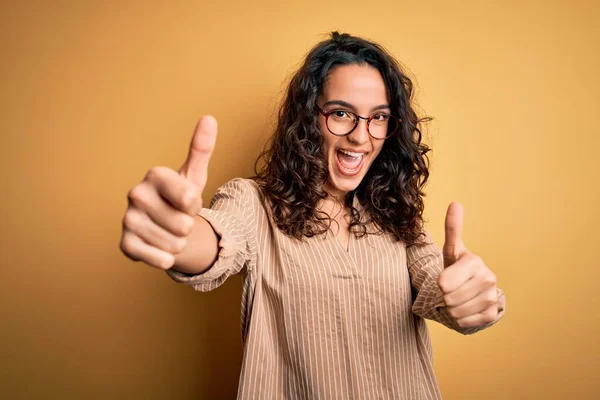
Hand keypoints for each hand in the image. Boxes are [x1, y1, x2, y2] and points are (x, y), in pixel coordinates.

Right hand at [119, 116, 217, 269]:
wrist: (164, 227)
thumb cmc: (180, 198)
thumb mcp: (194, 175)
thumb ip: (201, 148)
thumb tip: (209, 118)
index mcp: (154, 175)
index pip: (189, 198)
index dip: (195, 205)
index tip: (187, 200)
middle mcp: (135, 194)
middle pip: (183, 224)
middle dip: (188, 227)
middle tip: (178, 219)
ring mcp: (128, 219)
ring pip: (174, 244)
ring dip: (178, 243)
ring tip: (170, 232)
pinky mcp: (125, 245)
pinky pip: (159, 258)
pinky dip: (166, 258)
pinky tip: (160, 247)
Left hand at [437, 202, 504, 328]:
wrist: (473, 289)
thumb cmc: (458, 268)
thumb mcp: (451, 250)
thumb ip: (452, 228)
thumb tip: (456, 203)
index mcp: (475, 262)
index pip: (443, 284)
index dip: (440, 283)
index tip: (447, 278)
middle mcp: (488, 278)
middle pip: (448, 298)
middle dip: (445, 297)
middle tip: (452, 289)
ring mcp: (493, 297)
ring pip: (456, 312)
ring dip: (452, 308)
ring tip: (459, 297)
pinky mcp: (492, 314)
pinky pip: (465, 322)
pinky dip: (461, 319)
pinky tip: (466, 308)